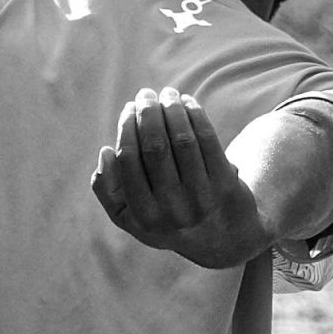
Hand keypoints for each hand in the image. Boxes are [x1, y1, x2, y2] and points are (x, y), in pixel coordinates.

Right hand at [91, 87, 270, 267]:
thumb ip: (108, 190)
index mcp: (144, 218)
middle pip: (155, 148)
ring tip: (167, 93)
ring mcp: (202, 199)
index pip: (129, 161)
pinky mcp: (227, 185)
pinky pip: (208, 141)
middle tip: (145, 94)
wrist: (224, 239)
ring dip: (172, 109)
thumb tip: (106, 152)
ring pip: (183, 141)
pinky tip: (187, 103)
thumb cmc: (168, 218)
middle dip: (148, 113)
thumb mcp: (131, 218)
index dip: (127, 128)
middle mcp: (173, 211)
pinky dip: (196, 116)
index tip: (128, 109)